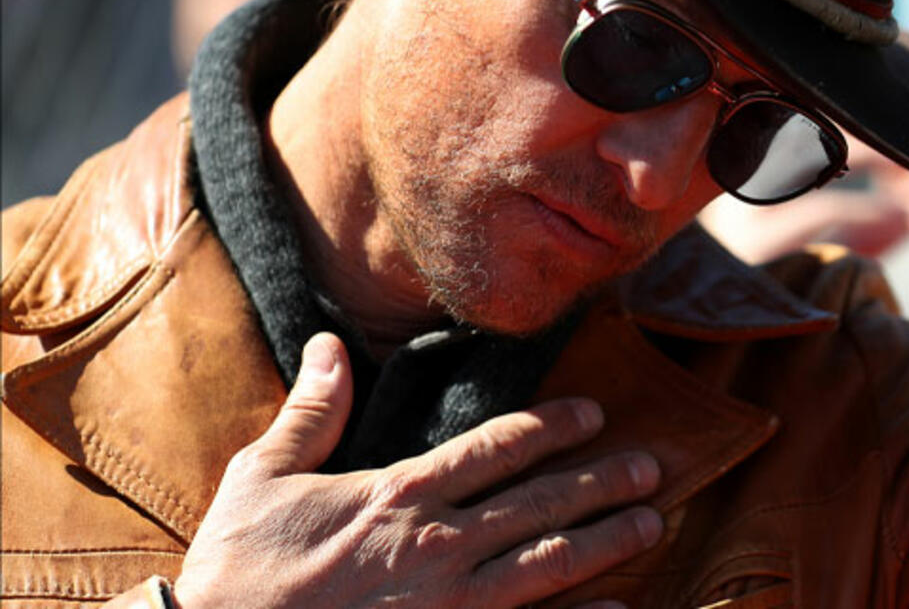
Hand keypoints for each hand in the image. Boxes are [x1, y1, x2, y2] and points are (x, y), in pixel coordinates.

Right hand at [173, 333, 660, 607]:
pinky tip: (621, 608)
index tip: (593, 413)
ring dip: (606, 541)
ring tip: (651, 523)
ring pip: (548, 564)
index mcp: (398, 494)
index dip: (551, 428)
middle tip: (651, 466)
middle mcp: (437, 545)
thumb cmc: (238, 573)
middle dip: (601, 481)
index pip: (494, 447)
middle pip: (540, 503)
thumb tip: (331, 344)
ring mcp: (449, 604)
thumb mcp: (262, 478)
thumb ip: (311, 413)